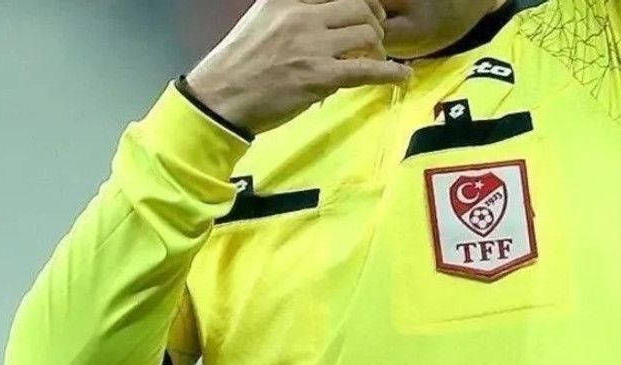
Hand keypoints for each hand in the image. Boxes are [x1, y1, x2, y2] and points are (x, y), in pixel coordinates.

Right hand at [185, 0, 411, 134]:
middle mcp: (301, 16)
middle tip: (375, 37)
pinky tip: (401, 75)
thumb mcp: (260, 22)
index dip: (358, 1)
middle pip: (358, 6)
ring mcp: (312, 46)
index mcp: (285, 0)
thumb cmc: (236, 67)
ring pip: (366, 34)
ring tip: (377, 59)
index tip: (365, 10)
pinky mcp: (320, 77)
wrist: (219, 99)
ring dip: (378, 48)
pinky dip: (390, 73)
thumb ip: (291, 16)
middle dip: (374, 21)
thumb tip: (323, 24)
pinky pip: (367, 70)